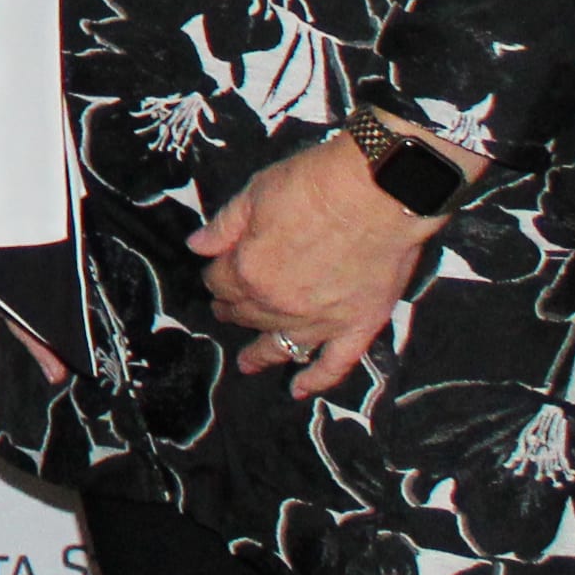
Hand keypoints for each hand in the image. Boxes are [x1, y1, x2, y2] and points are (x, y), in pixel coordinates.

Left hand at [194, 132, 449, 395]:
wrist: (378, 192)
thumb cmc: (312, 185)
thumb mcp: (254, 194)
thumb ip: (224, 226)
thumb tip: (197, 246)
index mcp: (247, 272)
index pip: (219, 283)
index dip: (216, 275)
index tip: (217, 271)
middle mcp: (279, 305)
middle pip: (247, 314)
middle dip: (234, 310)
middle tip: (228, 309)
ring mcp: (321, 321)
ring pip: (282, 345)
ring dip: (261, 354)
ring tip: (248, 363)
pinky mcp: (359, 327)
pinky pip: (334, 365)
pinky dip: (316, 380)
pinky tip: (299, 390)